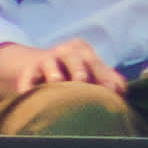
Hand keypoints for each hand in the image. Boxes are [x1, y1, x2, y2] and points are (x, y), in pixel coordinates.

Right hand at [0, 41, 120, 116]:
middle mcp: (65, 52)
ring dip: (54, 73)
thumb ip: (110, 81)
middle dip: (79, 70)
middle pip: (74, 59)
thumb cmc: (74, 75)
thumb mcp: (92, 72)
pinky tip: (28, 95)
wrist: (38, 66)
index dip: (104, 77)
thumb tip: (119, 91)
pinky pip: (27, 78)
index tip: (112, 91)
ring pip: (50, 64)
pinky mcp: (28, 70)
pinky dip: (27, 87)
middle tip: (83, 81)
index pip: (95, 63)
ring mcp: (46, 60)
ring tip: (56, 82)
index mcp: (84, 51)